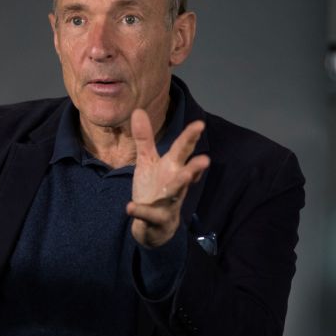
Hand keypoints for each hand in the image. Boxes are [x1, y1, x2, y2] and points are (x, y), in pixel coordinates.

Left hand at [127, 109, 209, 247]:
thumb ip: (145, 138)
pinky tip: (129, 207)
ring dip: (181, 185)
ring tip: (187, 177)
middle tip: (206, 159)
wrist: (154, 225)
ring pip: (176, 193)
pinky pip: (149, 215)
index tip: (200, 124)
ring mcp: (168, 201)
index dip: (190, 137)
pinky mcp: (157, 218)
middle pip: (186, 172)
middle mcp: (174, 182)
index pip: (182, 149)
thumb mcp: (148, 161)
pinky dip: (140, 211)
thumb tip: (138, 110)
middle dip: (195, 166)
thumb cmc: (155, 188)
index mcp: (172, 167)